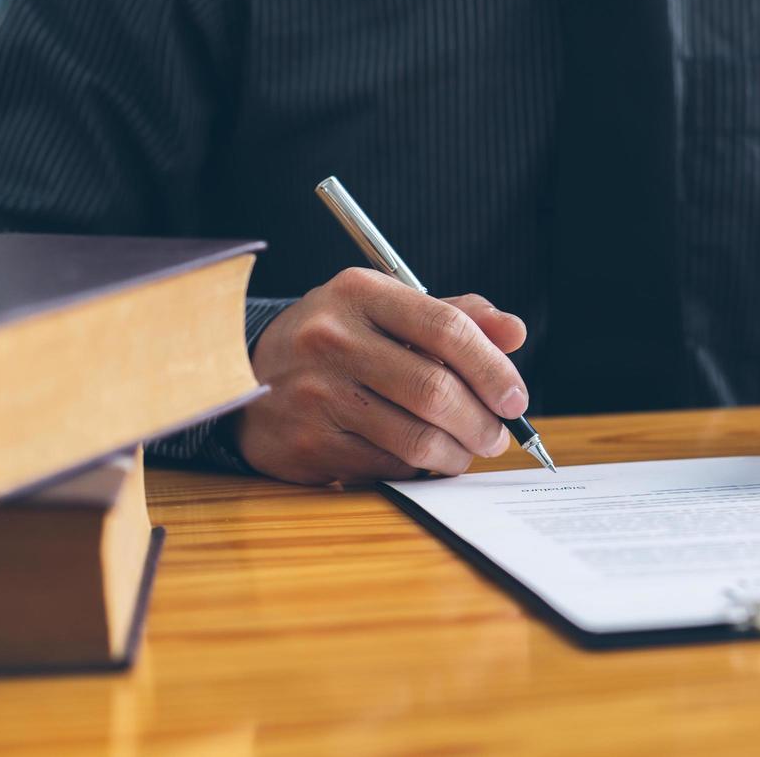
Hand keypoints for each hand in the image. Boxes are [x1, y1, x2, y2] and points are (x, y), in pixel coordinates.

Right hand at [235, 268, 529, 484]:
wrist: (243, 373)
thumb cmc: (337, 340)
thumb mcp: (387, 310)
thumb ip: (455, 316)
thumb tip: (514, 332)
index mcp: (360, 293)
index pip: (446, 327)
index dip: (493, 368)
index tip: (516, 398)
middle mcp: (331, 339)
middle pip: (435, 390)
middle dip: (482, 422)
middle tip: (498, 436)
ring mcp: (314, 394)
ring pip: (415, 437)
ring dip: (457, 453)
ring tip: (468, 451)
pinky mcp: (306, 444)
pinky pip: (387, 465)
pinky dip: (418, 467)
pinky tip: (422, 458)